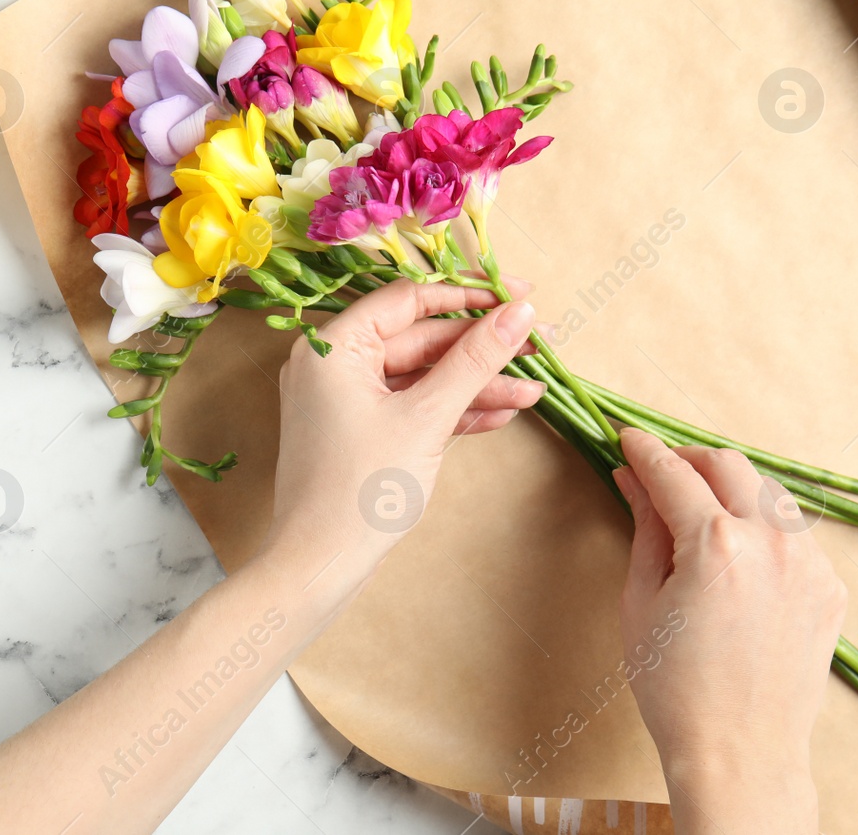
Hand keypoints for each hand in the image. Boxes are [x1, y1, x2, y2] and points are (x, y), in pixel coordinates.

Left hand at [257, 279, 540, 594]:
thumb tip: (520, 311)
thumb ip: (475, 360)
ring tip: (533, 390)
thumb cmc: (362, 488)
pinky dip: (452, 409)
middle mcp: (332, 364)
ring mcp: (344, 399)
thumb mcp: (427, 418)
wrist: (320, 564)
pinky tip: (503, 412)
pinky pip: (410, 405)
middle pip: (418, 338)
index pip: (408, 300)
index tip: (521, 294)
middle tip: (537, 346)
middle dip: (480, 347)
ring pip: (420, 376)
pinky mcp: (359, 430)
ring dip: (475, 383)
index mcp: (332, 347)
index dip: (469, 294)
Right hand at [613, 429, 845, 833]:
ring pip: (766, 491)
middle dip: (688, 458)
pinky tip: (734, 552)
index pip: (673, 472)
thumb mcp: (640, 600)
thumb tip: (633, 479)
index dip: (644, 450)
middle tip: (659, 469)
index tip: (627, 438)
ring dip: (729, 487)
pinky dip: (760, 525)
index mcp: (715, 543)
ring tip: (696, 509)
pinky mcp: (829, 587)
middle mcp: (771, 541)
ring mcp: (808, 563)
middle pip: (728, 464)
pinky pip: (791, 533)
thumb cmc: (674, 687)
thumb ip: (644, 527)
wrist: (740, 752)